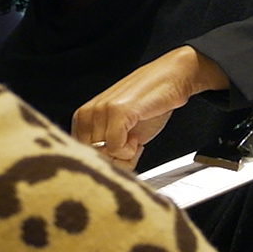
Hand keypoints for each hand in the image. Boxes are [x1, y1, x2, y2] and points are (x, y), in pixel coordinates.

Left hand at [73, 46, 223, 167]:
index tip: (120, 153)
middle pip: (91, 159)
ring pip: (103, 156)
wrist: (172, 78)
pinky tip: (137, 137)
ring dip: (124, 155)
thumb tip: (105, 173)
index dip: (106, 162)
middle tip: (130, 147)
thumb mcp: (122, 132)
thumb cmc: (149, 105)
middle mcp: (86, 114)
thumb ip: (107, 151)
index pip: (81, 157)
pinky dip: (130, 150)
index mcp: (83, 118)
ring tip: (134, 137)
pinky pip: (115, 148)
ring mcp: (99, 111)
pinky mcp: (116, 111)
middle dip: (114, 162)